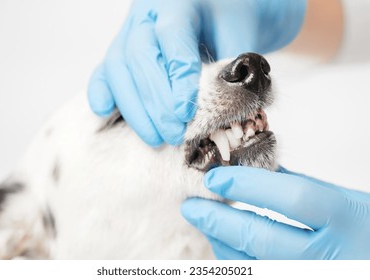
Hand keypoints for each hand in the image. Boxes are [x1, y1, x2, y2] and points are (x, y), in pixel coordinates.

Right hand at [88, 0, 305, 145]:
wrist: (219, 19)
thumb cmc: (228, 29)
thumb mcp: (237, 41)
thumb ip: (227, 67)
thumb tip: (218, 106)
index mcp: (179, 2)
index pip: (172, 37)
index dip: (177, 77)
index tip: (185, 112)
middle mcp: (148, 15)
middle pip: (139, 55)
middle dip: (156, 101)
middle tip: (173, 133)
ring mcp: (129, 33)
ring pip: (117, 67)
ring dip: (134, 108)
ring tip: (154, 137)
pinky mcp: (119, 52)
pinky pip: (103, 71)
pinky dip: (102, 92)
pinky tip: (105, 111)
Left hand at [181, 166, 369, 258]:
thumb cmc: (365, 227)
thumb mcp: (343, 199)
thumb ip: (298, 186)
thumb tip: (251, 171)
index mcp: (346, 218)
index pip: (293, 197)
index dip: (249, 185)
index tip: (215, 177)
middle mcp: (332, 256)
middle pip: (263, 239)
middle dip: (219, 221)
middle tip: (191, 206)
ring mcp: (314, 278)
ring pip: (254, 266)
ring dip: (222, 243)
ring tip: (204, 222)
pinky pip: (259, 276)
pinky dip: (237, 261)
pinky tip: (225, 245)